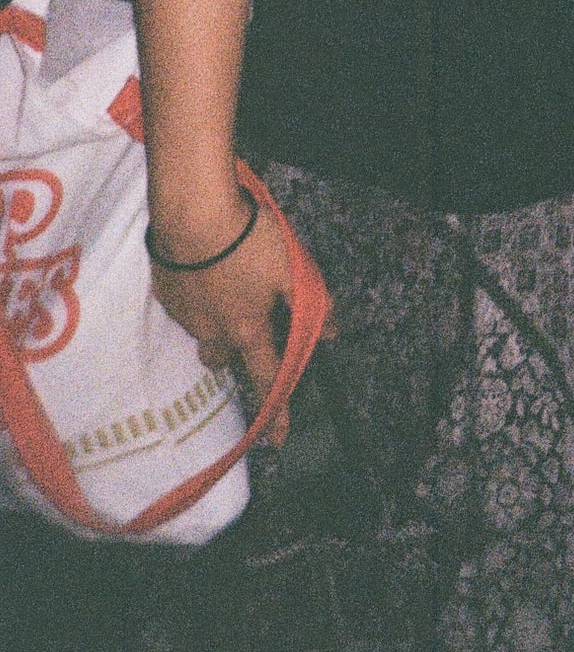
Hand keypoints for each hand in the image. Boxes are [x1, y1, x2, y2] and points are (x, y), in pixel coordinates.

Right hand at [149, 198, 301, 439]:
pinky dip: (195, 297)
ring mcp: (183, 312)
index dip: (276, 409)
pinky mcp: (164, 290)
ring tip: (227, 289)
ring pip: (202, 332)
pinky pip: (183, 306)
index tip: (277, 439)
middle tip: (249, 327)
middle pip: (224, 358)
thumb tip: (332, 334)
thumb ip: (311, 304)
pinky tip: (204, 270)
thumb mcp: (292, 269)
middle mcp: (212, 330)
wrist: (193, 212)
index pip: (266, 376)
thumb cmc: (248, 240)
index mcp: (246, 329)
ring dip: (215, 323)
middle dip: (237, 351)